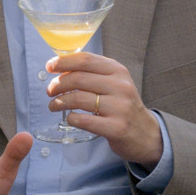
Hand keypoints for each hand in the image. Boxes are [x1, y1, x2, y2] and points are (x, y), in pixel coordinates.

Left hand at [45, 52, 164, 170]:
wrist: (146, 134)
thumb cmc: (122, 105)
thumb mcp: (114, 83)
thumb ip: (93, 73)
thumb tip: (61, 68)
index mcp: (118, 71)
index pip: (86, 60)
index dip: (63, 62)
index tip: (50, 66)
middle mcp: (120, 86)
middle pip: (78, 79)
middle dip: (58, 84)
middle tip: (49, 90)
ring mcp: (119, 107)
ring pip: (78, 99)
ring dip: (59, 102)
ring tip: (53, 105)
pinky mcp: (116, 127)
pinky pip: (84, 120)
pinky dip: (71, 118)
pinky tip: (69, 118)